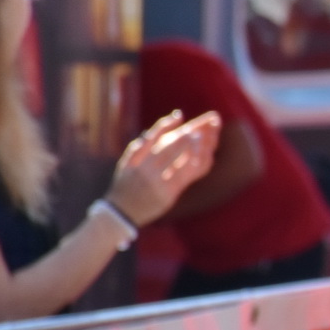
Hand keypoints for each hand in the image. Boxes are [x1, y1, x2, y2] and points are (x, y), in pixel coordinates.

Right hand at [106, 110, 220, 225]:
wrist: (122, 213)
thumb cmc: (126, 184)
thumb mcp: (126, 163)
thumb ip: (141, 146)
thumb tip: (155, 129)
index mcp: (135, 161)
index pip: (153, 139)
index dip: (165, 126)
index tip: (179, 115)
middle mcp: (146, 170)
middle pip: (170, 147)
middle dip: (187, 134)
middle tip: (202, 124)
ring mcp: (157, 183)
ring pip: (180, 162)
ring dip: (196, 148)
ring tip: (207, 136)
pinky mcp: (168, 195)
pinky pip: (186, 177)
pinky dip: (197, 165)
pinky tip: (207, 155)